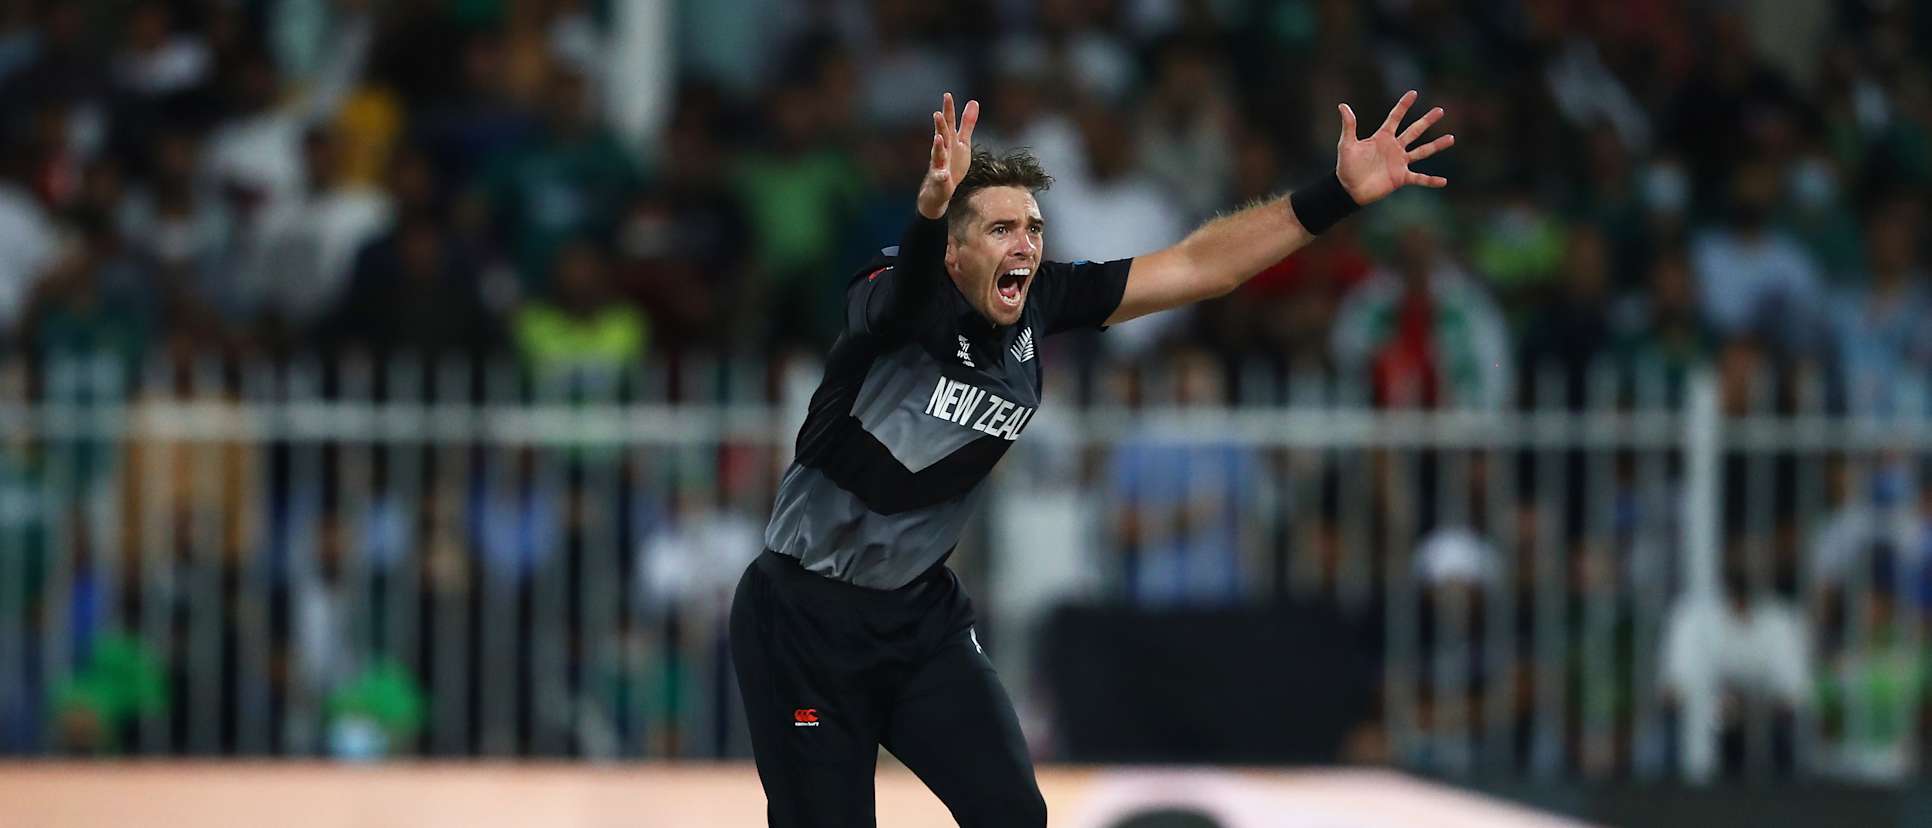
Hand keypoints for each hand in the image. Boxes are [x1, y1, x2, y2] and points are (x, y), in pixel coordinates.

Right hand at [916, 92, 978, 219]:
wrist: (939, 190)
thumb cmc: (952, 163)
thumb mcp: (962, 142)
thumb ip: (967, 123)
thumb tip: (974, 101)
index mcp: (949, 140)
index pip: (948, 123)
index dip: (948, 109)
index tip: (947, 95)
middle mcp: (942, 150)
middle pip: (941, 136)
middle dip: (940, 126)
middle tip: (938, 114)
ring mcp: (939, 165)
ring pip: (937, 155)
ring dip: (937, 147)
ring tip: (938, 138)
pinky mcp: (940, 180)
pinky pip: (940, 178)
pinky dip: (941, 176)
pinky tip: (944, 175)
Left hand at [1334, 90, 1453, 204]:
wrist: (1348, 189)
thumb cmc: (1346, 166)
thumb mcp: (1347, 144)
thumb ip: (1349, 126)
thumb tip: (1342, 106)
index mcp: (1382, 137)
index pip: (1395, 118)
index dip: (1403, 106)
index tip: (1413, 93)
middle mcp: (1394, 148)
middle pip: (1414, 131)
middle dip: (1426, 121)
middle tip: (1440, 111)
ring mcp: (1399, 162)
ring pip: (1422, 151)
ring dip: (1436, 145)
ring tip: (1451, 138)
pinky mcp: (1401, 178)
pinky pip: (1419, 178)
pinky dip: (1431, 180)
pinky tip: (1444, 181)